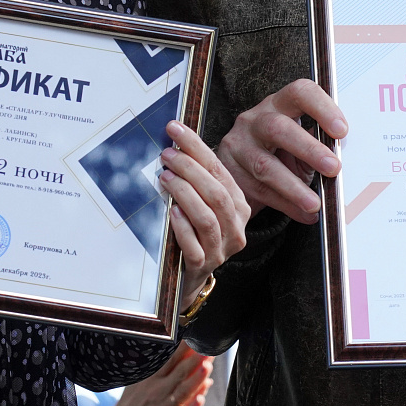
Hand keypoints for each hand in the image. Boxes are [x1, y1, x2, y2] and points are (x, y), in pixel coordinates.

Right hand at [104, 345, 212, 405]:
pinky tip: (201, 399)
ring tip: (207, 367)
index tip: (197, 338)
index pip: (171, 360)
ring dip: (196, 379)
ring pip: (183, 392)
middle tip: (209, 347)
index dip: (185, 349)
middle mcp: (158, 393)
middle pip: (180, 373)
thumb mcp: (140, 384)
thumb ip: (160, 371)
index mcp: (151, 380)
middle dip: (196, 360)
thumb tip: (180, 356)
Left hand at [160, 121, 250, 312]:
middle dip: (190, 169)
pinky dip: (182, 226)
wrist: (187, 275)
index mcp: (239, 206)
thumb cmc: (193, 231)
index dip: (197, 148)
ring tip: (165, 178)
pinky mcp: (203, 265)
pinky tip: (171, 212)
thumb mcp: (200, 203)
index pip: (219, 171)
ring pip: (207, 217)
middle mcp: (235, 227)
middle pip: (216, 193)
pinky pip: (194, 245)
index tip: (175, 130)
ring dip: (184, 193)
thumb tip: (175, 143)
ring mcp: (221, 248)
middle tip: (167, 154)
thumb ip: (196, 180)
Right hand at [218, 79, 348, 223]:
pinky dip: (285, 205)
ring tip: (315, 204)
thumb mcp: (301, 147)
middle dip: (309, 150)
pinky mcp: (228, 170)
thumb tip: (348, 164)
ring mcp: (238, 144)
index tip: (342, 131)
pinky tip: (303, 214)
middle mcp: (254, 119)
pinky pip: (257, 190)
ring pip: (265, 165)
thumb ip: (320, 148)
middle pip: (279, 128)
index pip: (299, 93)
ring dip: (294, 187)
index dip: (322, 108)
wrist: (243, 175)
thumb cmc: (281, 156)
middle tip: (333, 168)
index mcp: (279, 105)